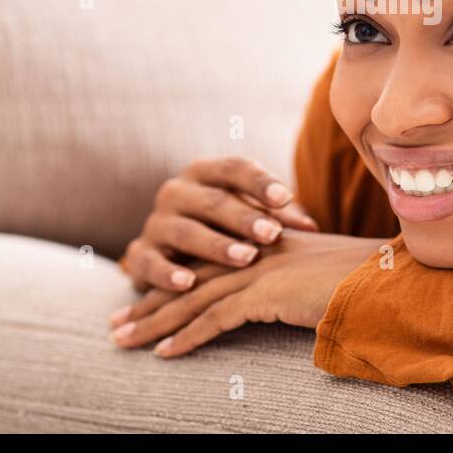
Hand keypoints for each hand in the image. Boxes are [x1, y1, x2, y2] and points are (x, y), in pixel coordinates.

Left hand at [107, 230, 393, 356]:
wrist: (390, 280)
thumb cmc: (367, 282)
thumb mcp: (324, 280)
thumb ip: (299, 287)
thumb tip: (290, 306)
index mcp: (268, 244)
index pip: (209, 263)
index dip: (175, 282)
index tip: (144, 297)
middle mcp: (257, 252)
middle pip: (190, 278)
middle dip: (149, 301)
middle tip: (116, 321)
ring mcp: (260, 271)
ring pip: (192, 298)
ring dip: (153, 322)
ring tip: (121, 341)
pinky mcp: (266, 293)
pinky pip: (215, 318)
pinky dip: (186, 337)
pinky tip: (163, 354)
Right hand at [119, 156, 320, 294]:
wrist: (168, 252)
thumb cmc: (223, 229)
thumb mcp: (248, 217)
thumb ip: (277, 220)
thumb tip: (313, 230)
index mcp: (205, 173)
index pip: (234, 168)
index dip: (259, 182)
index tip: (285, 197)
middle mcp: (177, 192)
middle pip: (213, 201)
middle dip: (245, 218)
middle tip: (273, 234)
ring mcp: (156, 223)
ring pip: (186, 231)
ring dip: (216, 246)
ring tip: (245, 259)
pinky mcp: (140, 255)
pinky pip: (151, 263)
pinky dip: (168, 274)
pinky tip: (188, 284)